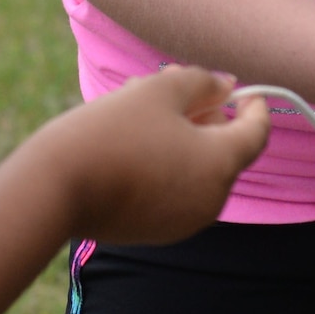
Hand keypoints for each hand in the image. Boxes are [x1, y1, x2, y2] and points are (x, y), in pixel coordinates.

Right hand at [40, 67, 269, 244]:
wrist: (57, 186)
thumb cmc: (113, 130)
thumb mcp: (159, 89)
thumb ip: (202, 82)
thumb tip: (226, 87)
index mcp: (221, 164)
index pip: (257, 133)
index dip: (255, 106)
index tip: (243, 90)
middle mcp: (212, 200)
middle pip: (224, 150)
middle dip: (205, 115)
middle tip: (173, 84)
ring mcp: (185, 221)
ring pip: (197, 169)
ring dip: (182, 137)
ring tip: (141, 106)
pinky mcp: (157, 231)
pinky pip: (176, 190)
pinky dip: (167, 164)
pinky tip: (131, 141)